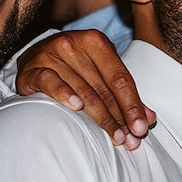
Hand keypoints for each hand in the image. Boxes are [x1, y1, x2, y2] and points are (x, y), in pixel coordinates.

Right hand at [15, 29, 154, 149]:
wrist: (34, 58)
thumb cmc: (74, 67)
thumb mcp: (100, 72)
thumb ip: (123, 93)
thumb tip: (149, 120)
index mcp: (96, 41)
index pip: (120, 78)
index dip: (133, 105)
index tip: (141, 128)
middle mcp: (74, 44)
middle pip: (104, 88)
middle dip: (120, 117)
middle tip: (131, 140)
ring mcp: (51, 55)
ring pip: (82, 90)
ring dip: (101, 118)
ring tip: (116, 137)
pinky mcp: (32, 69)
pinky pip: (51, 82)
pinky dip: (64, 94)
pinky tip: (77, 107)